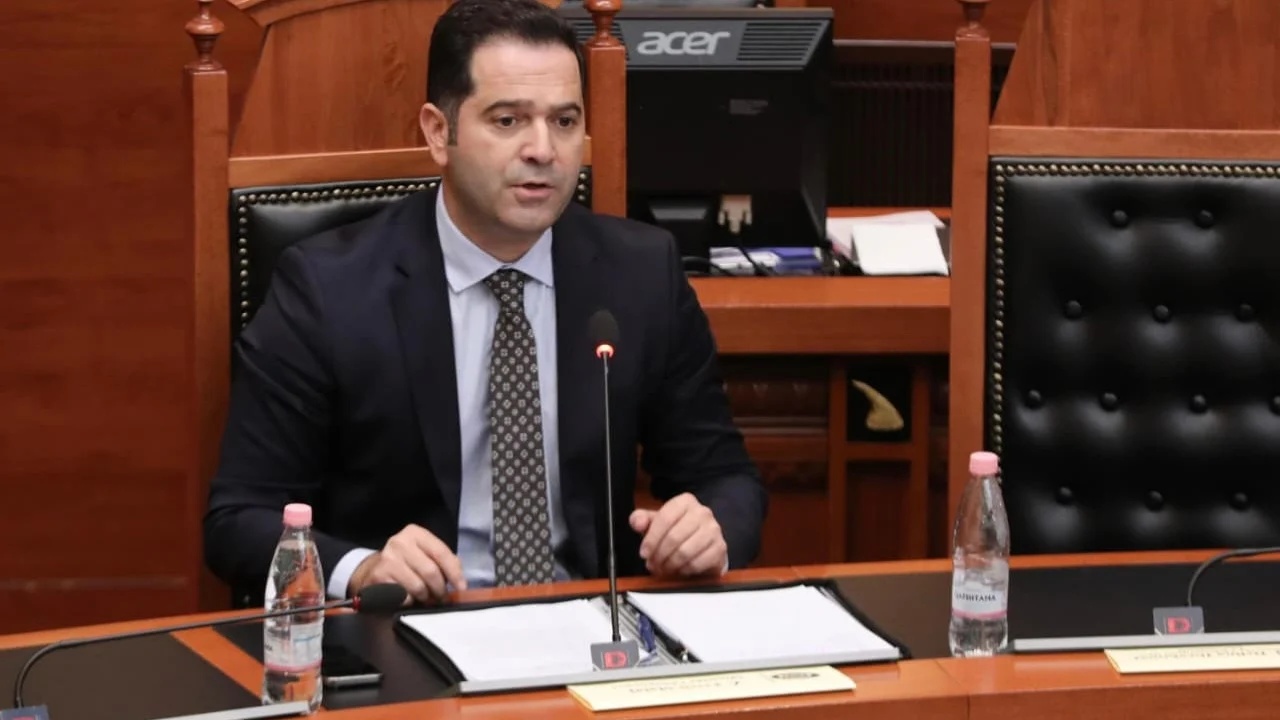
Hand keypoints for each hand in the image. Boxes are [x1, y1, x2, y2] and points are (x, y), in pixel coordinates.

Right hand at [348, 524, 466, 603]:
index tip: (461, 587)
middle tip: (441, 597)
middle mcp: (399, 542)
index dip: (454, 572)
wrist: (374, 570)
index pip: (441, 552)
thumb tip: (459, 581)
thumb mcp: (424, 554)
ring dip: (425, 597)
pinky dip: (410, 601)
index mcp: (415, 533)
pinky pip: (403, 596)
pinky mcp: (379, 577)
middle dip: (440, 589)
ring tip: (425, 597)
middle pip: (431, 571)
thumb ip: (444, 561)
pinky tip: (408, 598)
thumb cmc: (406, 563)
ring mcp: (387, 559)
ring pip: (418, 586)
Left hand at [629, 493, 727, 577]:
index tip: (644, 553)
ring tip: (664, 568)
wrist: (703, 543)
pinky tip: (680, 569)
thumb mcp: (657, 522)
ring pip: (685, 552)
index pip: (664, 519)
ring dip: (670, 564)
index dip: (651, 539)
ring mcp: (714, 530)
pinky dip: (685, 570)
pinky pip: (697, 563)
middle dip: (659, 555)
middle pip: (673, 537)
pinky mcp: (720, 547)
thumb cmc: (677, 530)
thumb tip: (637, 522)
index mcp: (685, 501)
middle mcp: (702, 512)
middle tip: (653, 564)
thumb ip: (642, 520)